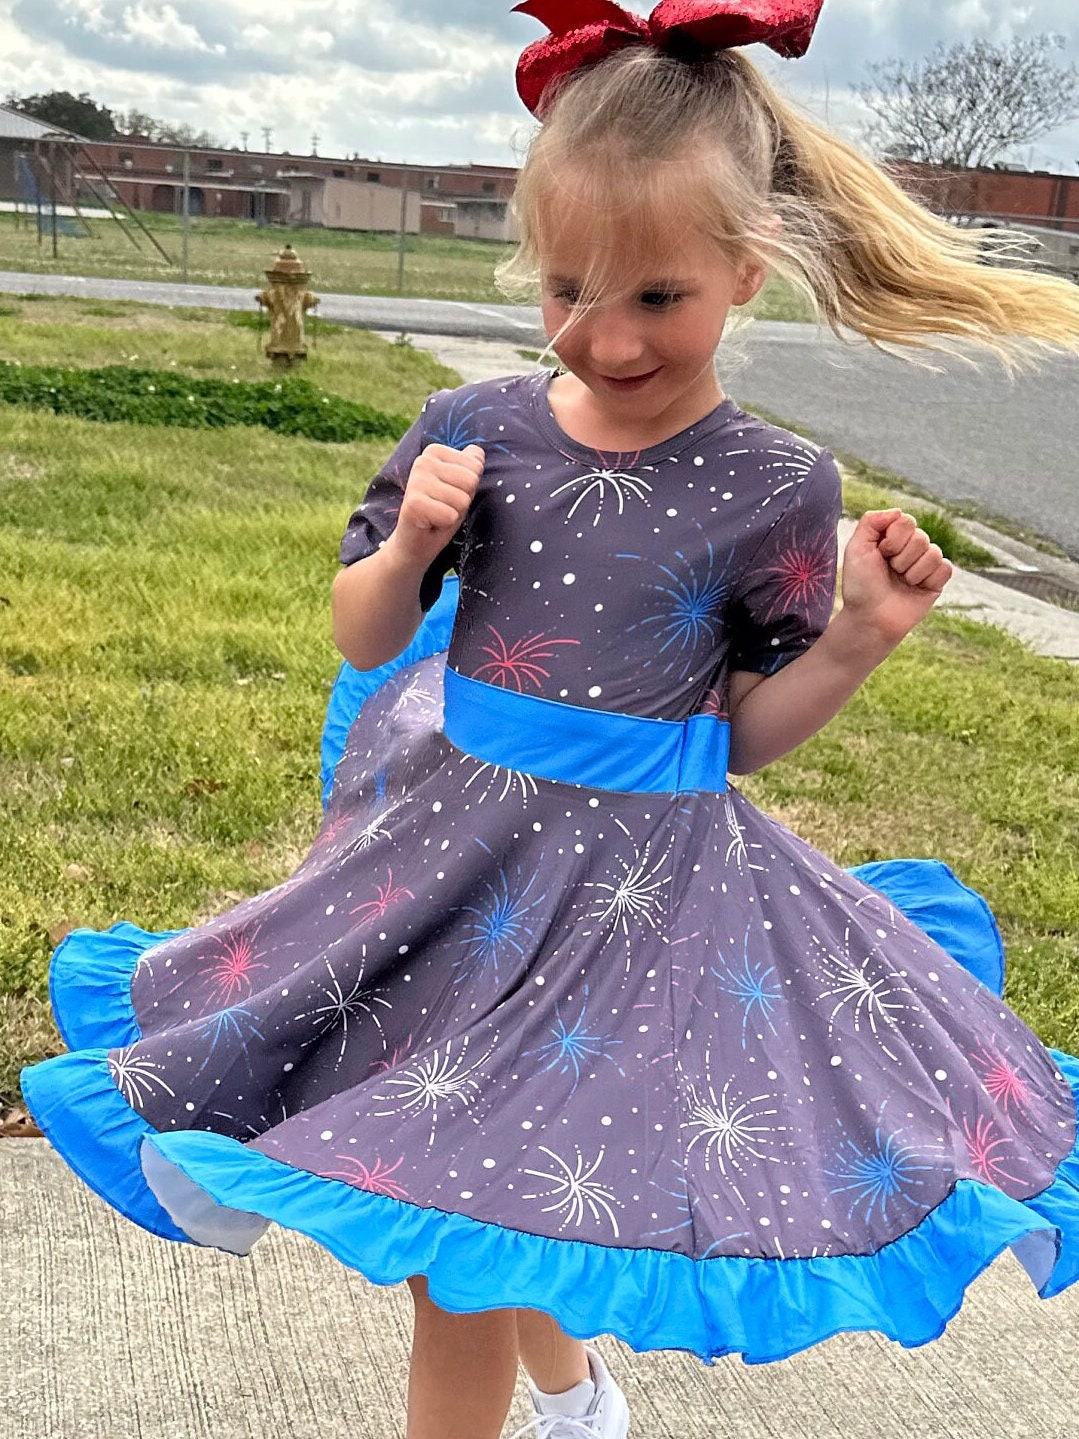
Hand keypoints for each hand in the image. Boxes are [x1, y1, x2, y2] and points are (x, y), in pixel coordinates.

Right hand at [389, 443, 483, 569]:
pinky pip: (450, 515)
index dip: (468, 488)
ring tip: (438, 515)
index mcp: (434, 452)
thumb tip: (478, 450)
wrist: (416, 543)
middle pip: (470, 481)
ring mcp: (415, 480)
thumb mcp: (460, 487)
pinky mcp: (413, 503)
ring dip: (454, 513)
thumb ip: (469, 466)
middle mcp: (422, 460)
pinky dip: (445, 524)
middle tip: (444, 507)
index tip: (449, 495)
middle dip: (463, 500)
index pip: (476, 467)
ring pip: (462, 499)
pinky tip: (431, 523)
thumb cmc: (441, 512)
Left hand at [840, 509, 952, 646]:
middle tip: (890, 572)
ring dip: (912, 571)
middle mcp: (911, 548)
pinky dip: (928, 578)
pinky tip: (916, 588)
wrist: (870, 618)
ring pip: (934, 552)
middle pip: (920, 537)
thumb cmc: (861, 585)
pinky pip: (945, 567)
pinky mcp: (937, 581)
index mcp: (893, 538)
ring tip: (901, 583)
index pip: (907, 521)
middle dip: (901, 557)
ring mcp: (925, 564)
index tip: (880, 554)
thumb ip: (871, 521)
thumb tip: (898, 511)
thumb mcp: (857, 548)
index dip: (893, 539)